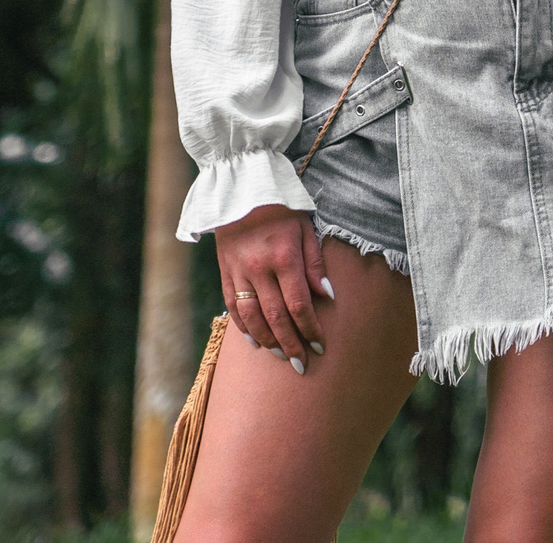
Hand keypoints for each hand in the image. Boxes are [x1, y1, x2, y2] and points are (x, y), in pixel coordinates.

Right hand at [214, 203, 329, 372]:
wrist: (241, 188)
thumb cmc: (281, 207)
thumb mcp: (306, 228)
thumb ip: (315, 264)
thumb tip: (327, 296)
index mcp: (283, 257)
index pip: (298, 304)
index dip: (310, 328)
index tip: (321, 345)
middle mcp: (259, 268)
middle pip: (275, 317)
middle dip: (291, 344)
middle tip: (303, 364)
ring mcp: (238, 272)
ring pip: (252, 317)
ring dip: (268, 341)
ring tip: (282, 356)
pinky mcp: (225, 272)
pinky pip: (232, 306)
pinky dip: (243, 327)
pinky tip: (255, 342)